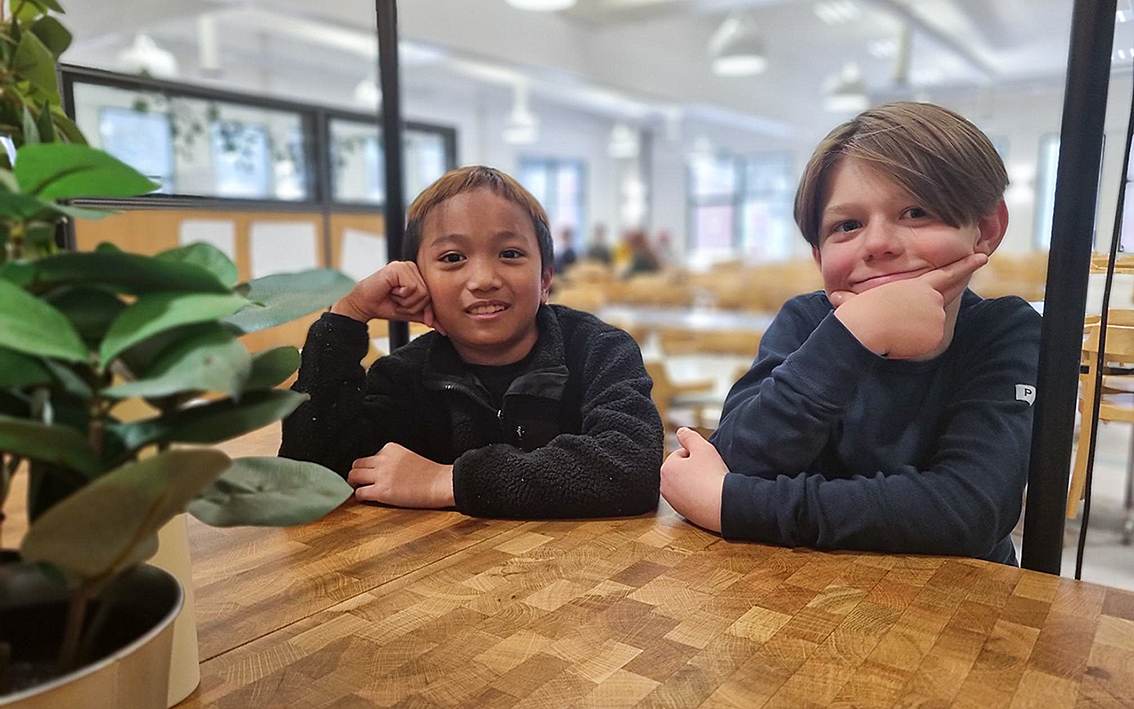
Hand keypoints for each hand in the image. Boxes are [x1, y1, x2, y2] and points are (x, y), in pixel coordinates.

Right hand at [331, 261, 445, 334]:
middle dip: (413, 306)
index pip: (433, 294)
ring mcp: (405, 266)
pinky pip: (412, 287)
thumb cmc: (386, 306)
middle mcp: (413, 268)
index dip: (429, 310)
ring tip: (394, 297)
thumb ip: (427, 316)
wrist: (364, 306)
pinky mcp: (397, 268)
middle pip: (428, 294)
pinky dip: (402, 295)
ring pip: (422, 292)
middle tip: (399, 304)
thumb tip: (444, 328)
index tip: (427, 321)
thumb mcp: (410, 312)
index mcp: (417, 275)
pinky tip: (391, 291)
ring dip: (406, 302)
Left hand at [348, 443, 454, 508]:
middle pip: (357, 464)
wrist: (440, 483)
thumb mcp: (408, 457)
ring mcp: (381, 475)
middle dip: (357, 474)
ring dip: (354, 484)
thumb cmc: (430, 474)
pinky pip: (360, 493)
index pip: (370, 456)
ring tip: (361, 489)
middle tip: (361, 482)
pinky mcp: (382, 491)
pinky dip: (360, 496)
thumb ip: (393, 460)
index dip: (371, 467)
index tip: (376, 475)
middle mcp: (383, 459)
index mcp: (390, 448)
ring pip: (353, 476)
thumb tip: (381, 471)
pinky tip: (367, 498)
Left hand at [660, 427, 726, 532]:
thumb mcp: (702, 448)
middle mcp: (665, 487)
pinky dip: (700, 497)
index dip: (697, 455)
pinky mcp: (684, 514)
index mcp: (666, 469)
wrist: (723, 506)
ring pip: (687, 485)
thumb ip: (689, 436)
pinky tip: (710, 497)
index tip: (707, 462)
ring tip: (710, 485)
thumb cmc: (712, 476)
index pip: (682, 454)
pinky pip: (692, 499)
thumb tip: (680, 431)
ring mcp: (674, 502)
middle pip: (682, 470)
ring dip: (697, 483)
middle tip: (709, 473)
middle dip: (694, 469)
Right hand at [830, 253, 986, 358]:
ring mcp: (936, 316)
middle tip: (956, 278)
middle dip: (940, 299)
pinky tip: (899, 341)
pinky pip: (926, 343)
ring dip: (912, 333)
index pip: (946, 274)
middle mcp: (932, 299)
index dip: (965, 266)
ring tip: (894, 330)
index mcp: (916, 286)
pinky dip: (912, 346)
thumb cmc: (856, 313)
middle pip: (942, 303)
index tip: (981, 257)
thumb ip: (856, 299)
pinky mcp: (936, 334)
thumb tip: (834, 296)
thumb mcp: (856, 301)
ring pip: (929, 328)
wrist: (864, 328)